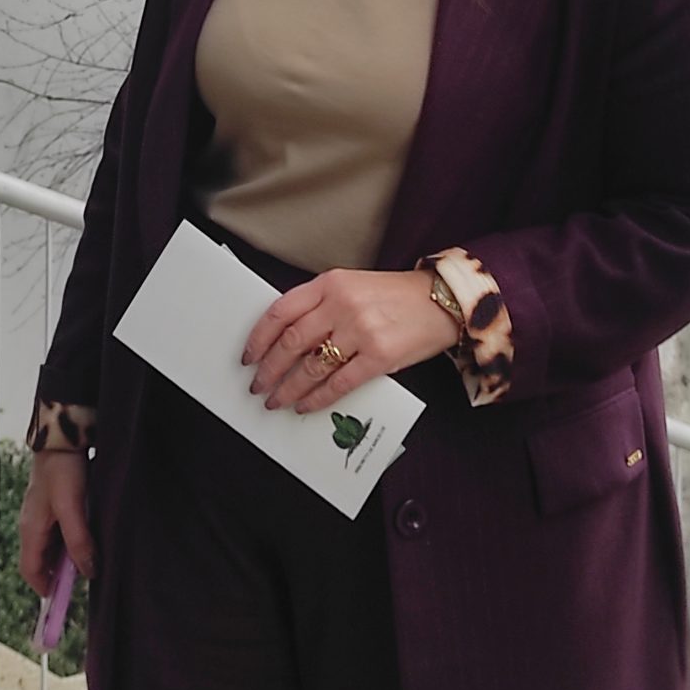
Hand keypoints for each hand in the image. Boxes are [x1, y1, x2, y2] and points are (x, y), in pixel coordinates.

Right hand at [18, 450, 92, 596]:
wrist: (62, 436)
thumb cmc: (63, 471)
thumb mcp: (72, 508)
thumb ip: (78, 541)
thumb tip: (88, 572)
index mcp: (31, 530)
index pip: (31, 571)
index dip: (46, 590)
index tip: (64, 603)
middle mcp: (33, 526)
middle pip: (43, 562)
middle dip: (60, 575)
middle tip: (84, 580)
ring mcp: (42, 515)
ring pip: (53, 548)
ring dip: (68, 557)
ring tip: (90, 559)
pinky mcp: (54, 505)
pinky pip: (60, 532)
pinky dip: (72, 541)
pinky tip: (89, 537)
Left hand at [241, 269, 459, 414]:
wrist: (441, 301)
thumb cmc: (395, 296)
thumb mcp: (352, 286)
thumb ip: (320, 305)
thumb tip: (285, 340)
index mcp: (330, 283)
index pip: (281, 310)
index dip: (259, 337)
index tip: (248, 356)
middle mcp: (342, 304)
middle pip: (291, 341)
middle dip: (269, 368)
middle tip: (258, 385)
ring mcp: (361, 330)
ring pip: (311, 366)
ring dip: (289, 388)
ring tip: (277, 401)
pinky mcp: (380, 357)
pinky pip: (339, 384)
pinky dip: (317, 399)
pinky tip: (306, 406)